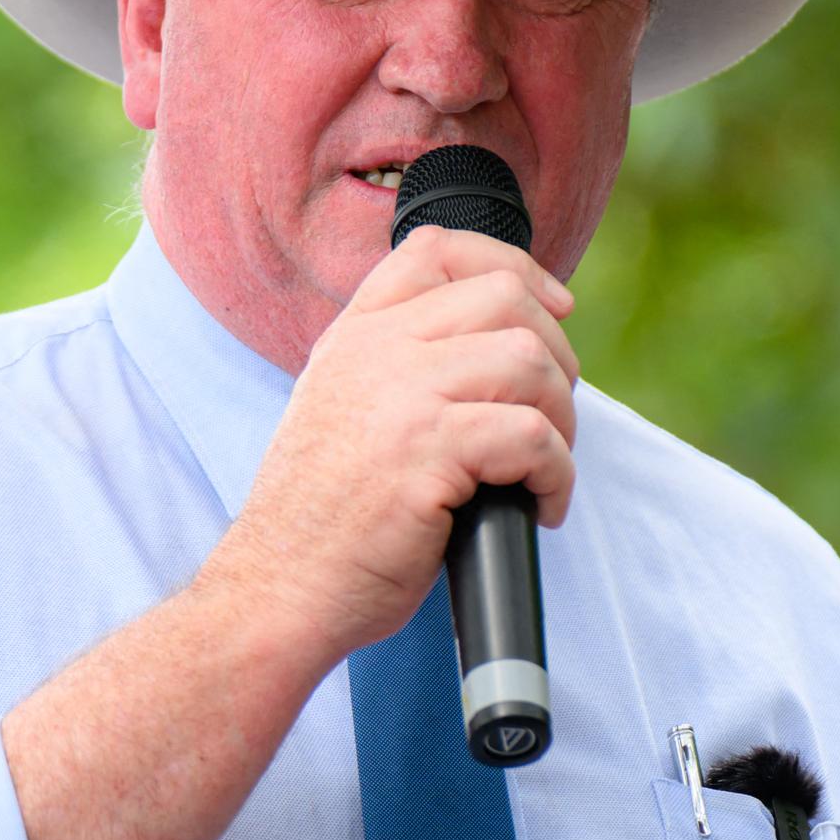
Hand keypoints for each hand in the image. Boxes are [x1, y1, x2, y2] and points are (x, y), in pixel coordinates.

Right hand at [205, 225, 579, 666]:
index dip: (513, 267)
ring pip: (528, 360)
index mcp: (354, 336)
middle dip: (554, 357)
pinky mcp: (428, 452)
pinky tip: (540, 507)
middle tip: (550, 420)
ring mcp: (401, 397)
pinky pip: (532, 436)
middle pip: (505, 299)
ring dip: (561, 418)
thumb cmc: (323, 523)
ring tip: (543, 468)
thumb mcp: (342, 411)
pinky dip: (557, 475)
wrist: (278, 590)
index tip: (553, 310)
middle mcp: (375, 351)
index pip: (437, 249)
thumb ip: (397, 367)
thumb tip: (504, 348)